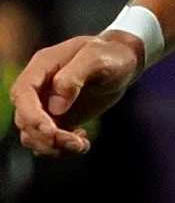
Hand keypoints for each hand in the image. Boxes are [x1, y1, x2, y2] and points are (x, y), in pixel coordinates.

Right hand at [12, 32, 144, 155]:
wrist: (123, 61)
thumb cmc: (110, 55)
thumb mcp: (96, 58)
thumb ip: (74, 76)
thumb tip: (56, 106)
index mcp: (41, 68)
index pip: (22, 94)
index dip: (32, 115)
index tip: (51, 131)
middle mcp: (38, 89)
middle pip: (24, 119)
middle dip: (45, 136)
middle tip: (76, 142)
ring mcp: (45, 105)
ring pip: (32, 134)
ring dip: (52, 147)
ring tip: (81, 145)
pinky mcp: (58, 119)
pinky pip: (48, 140)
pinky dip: (61, 148)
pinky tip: (83, 142)